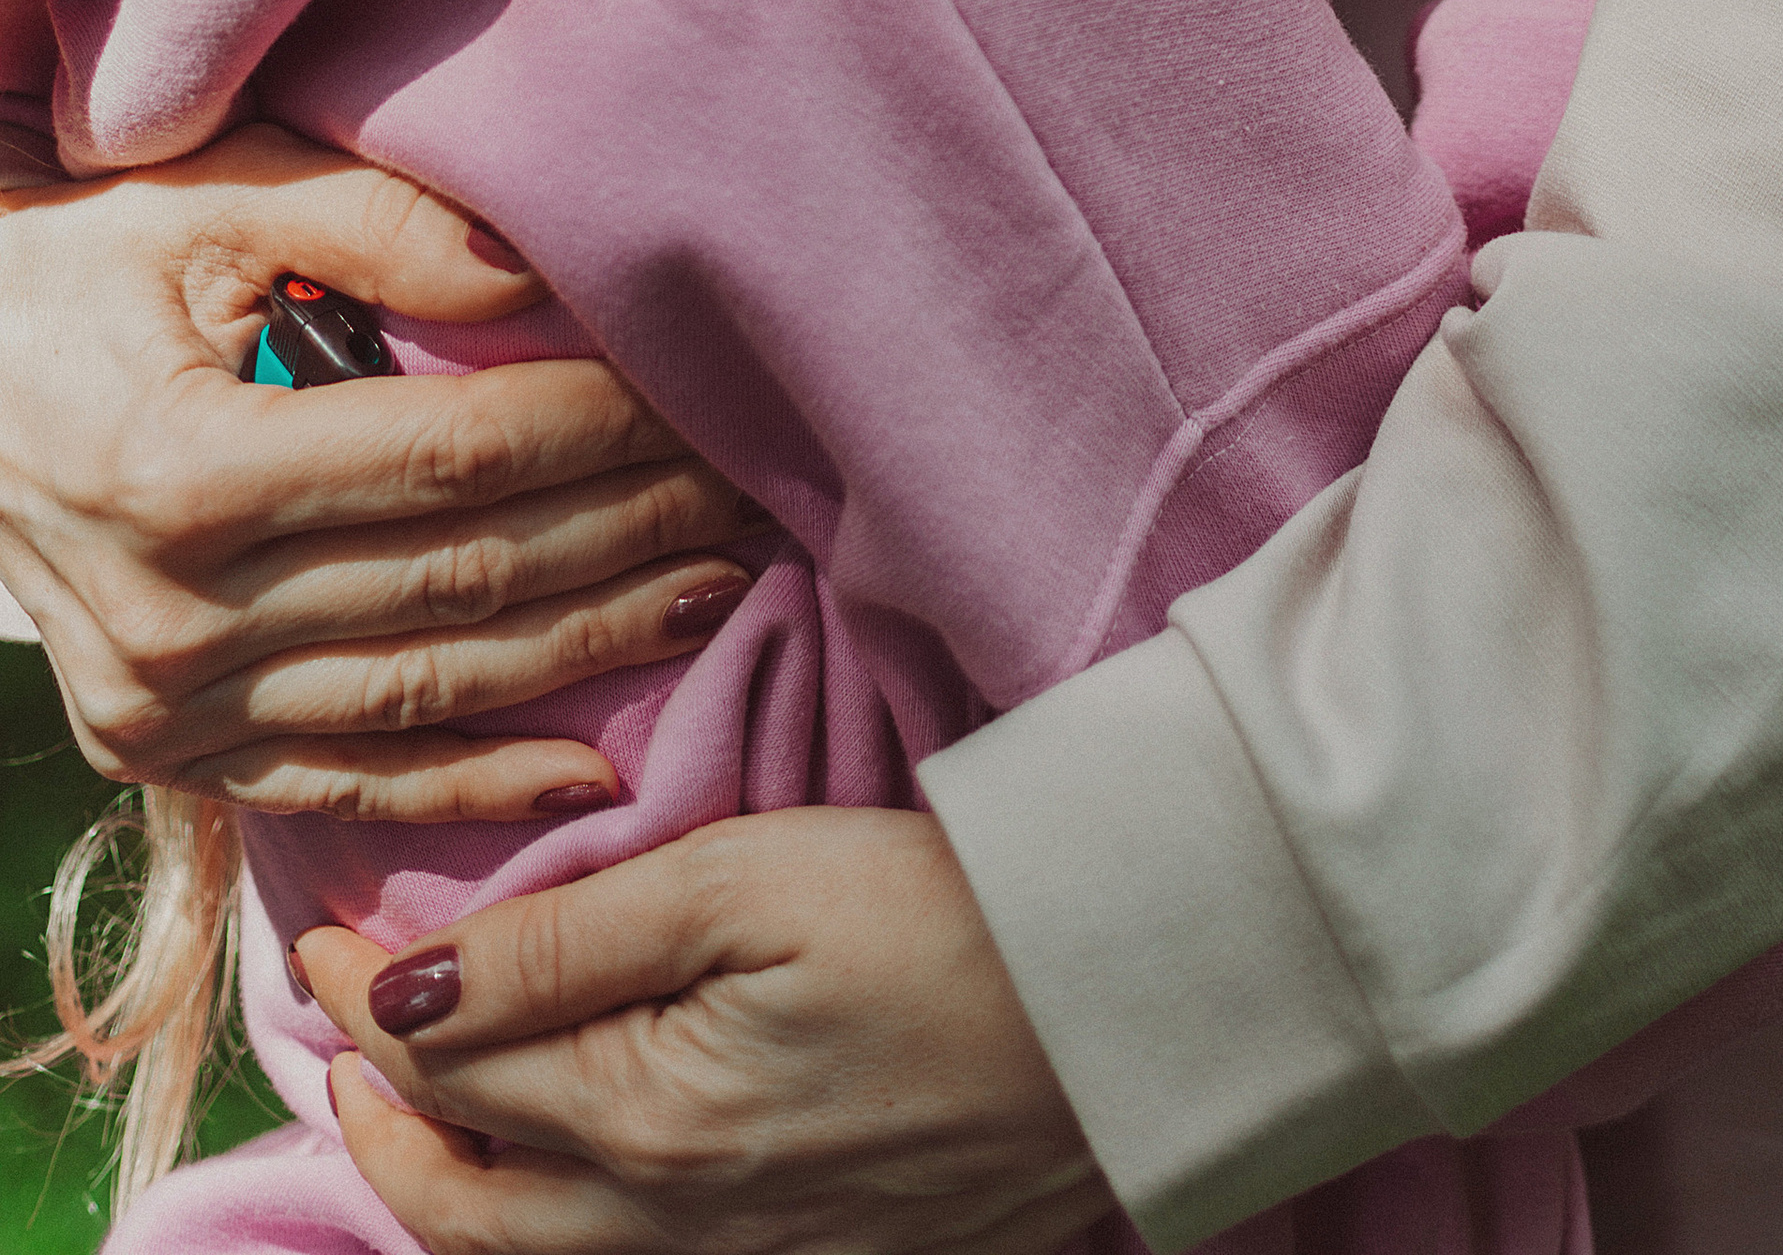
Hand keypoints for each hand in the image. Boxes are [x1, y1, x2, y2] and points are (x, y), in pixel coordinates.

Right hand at [0, 128, 749, 817]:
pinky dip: (474, 784)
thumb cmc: (76, 256)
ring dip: (587, 653)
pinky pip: (346, 782)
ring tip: (716, 594)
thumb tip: (544, 266)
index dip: (598, 434)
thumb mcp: (209, 199)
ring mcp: (162, 707)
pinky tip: (592, 770)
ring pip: (426, 694)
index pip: (455, 458)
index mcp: (183, 472)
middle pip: (462, 580)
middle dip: (628, 532)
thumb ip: (380, 224)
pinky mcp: (160, 755)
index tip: (707, 402)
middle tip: (756, 492)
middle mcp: (174, 616)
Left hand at [299, 808, 1108, 1254]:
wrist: (1134, 1007)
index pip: (452, 1066)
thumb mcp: (744, 880)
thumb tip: (400, 988)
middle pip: (469, 1207)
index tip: (330, 930)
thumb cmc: (947, 911)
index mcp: (646, 1123)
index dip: (371, 996)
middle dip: (382, 1122)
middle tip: (344, 1039)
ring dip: (460, 1184)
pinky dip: (563, 1220)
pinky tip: (575, 1160)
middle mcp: (677, 1226)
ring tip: (424, 1109)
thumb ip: (565, 942)